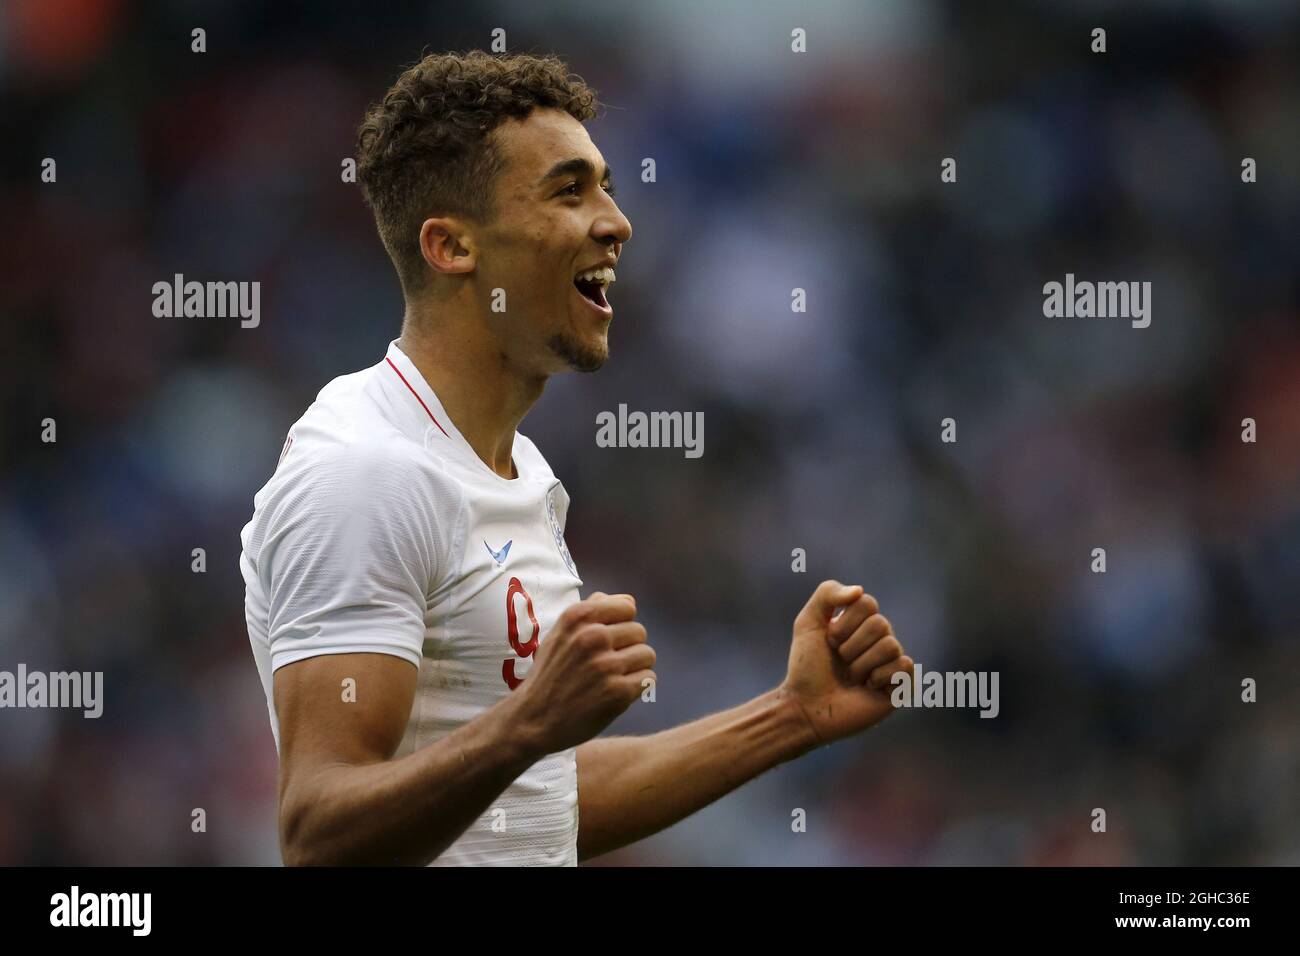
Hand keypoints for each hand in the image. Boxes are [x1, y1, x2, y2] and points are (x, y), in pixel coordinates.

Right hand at [511, 591, 654, 753]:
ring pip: (647, 654)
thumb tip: (627, 600)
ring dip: (635, 667)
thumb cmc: (549, 675)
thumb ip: (590, 613)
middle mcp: (593, 636)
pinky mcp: (618, 692)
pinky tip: (617, 692)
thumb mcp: (559, 634)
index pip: (627, 606)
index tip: (609, 641)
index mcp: (578, 617)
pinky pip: (648, 678)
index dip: (621, 624)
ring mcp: (606, 665)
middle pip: (639, 631)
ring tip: (614, 678)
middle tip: (609, 665)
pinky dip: (637, 687)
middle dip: (628, 648)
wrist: (533, 719)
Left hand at [777, 580, 912, 747]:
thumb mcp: (807, 623)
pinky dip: (880, 677)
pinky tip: (868, 687)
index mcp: (860, 623)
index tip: (829, 641)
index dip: (845, 623)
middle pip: (880, 624)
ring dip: (862, 664)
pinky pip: (905, 666)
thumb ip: (827, 594)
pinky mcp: (900, 686)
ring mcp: (890, 662)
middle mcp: (879, 639)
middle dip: (851, 646)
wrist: (806, 706)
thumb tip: (859, 590)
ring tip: (851, 677)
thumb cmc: (806, 667)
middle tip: (840, 661)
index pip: (867, 603)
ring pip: (891, 645)